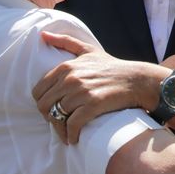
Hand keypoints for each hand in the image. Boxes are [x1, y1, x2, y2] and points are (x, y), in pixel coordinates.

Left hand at [32, 31, 165, 144]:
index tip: (52, 110)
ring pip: (57, 117)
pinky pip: (72, 125)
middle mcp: (71, 79)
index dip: (43, 103)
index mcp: (65, 67)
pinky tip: (74, 139)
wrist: (136, 79)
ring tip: (66, 134)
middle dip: (48, 117)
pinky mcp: (93, 105)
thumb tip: (42, 34)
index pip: (38, 91)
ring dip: (60, 130)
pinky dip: (71, 135)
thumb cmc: (112, 66)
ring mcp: (81, 92)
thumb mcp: (88, 50)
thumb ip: (65, 41)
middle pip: (44, 105)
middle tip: (58, 123)